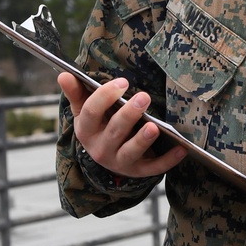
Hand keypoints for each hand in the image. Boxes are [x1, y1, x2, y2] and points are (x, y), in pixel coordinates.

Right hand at [57, 71, 186, 179]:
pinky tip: (182, 148)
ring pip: (131, 152)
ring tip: (154, 126)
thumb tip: (63, 74)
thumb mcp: (85, 111)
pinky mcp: (139, 171)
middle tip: (144, 97)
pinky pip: (154, 167)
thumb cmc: (99, 126)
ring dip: (143, 140)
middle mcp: (101, 149)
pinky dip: (168, 160)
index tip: (122, 83)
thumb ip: (77, 93)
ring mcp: (120, 162)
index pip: (91, 113)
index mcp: (86, 130)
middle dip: (129, 114)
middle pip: (114, 131)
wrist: (108, 159)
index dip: (105, 97)